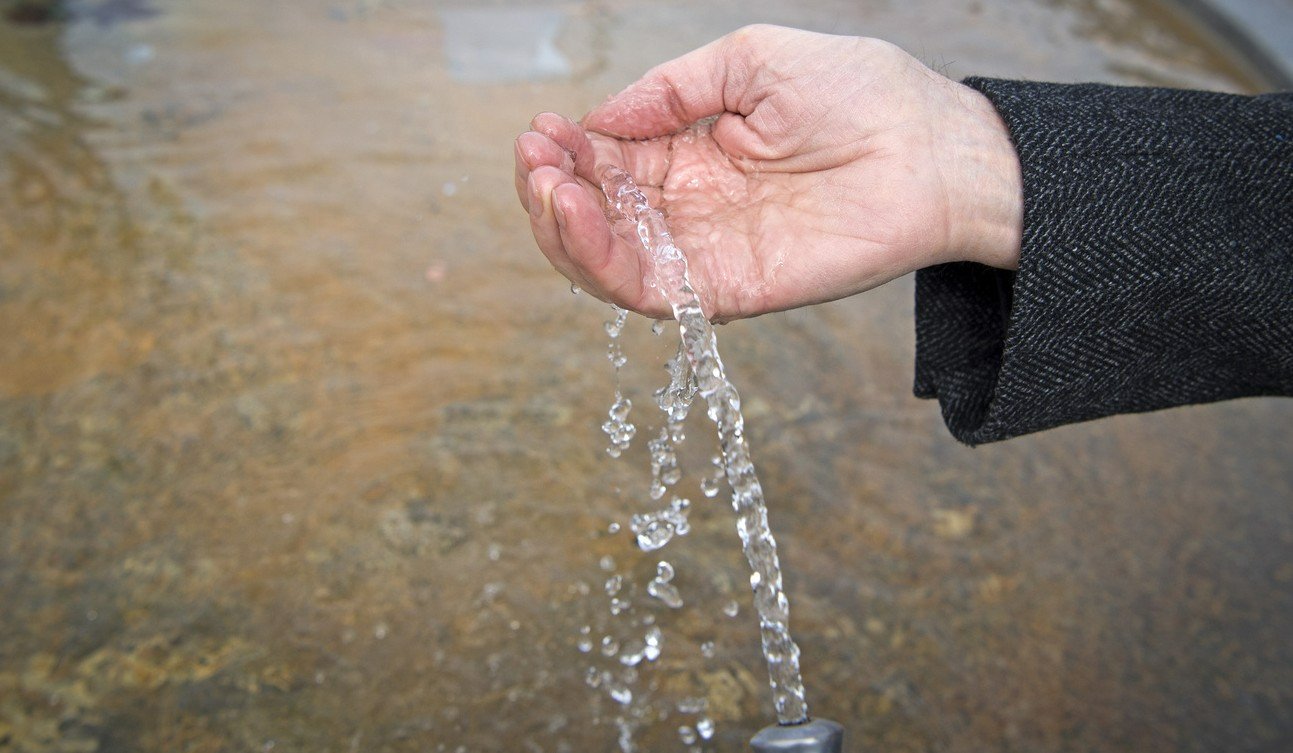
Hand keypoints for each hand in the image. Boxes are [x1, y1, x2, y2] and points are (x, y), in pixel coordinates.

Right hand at [515, 25, 1021, 320]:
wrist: (935, 147)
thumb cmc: (860, 93)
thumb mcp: (750, 63)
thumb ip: (671, 90)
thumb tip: (599, 120)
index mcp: (691, 157)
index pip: (608, 166)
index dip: (567, 151)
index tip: (541, 127)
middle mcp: (691, 211)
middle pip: (596, 219)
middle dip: (551, 188)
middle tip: (534, 156)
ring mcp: (708, 253)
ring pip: (609, 262)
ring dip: (562, 229)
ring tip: (547, 185)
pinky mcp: (730, 289)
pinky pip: (651, 291)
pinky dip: (602, 261)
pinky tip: (578, 215)